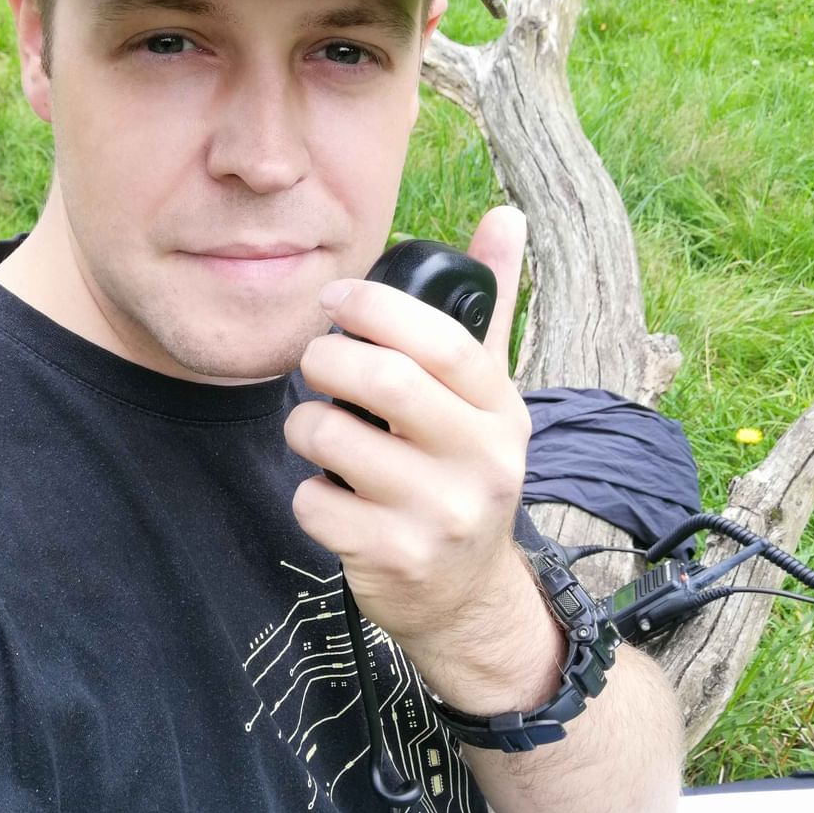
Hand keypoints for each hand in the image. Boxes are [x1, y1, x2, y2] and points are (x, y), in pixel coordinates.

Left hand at [284, 207, 557, 702]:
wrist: (468, 597)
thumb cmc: (464, 472)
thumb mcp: (488, 396)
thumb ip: (490, 307)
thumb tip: (508, 215)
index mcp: (503, 410)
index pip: (443, 341)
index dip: (376, 307)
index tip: (335, 298)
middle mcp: (482, 461)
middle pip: (382, 380)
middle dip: (327, 359)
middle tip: (315, 362)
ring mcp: (440, 515)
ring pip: (332, 437)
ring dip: (305, 424)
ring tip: (320, 430)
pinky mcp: (394, 557)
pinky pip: (312, 501)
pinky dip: (306, 491)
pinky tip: (332, 496)